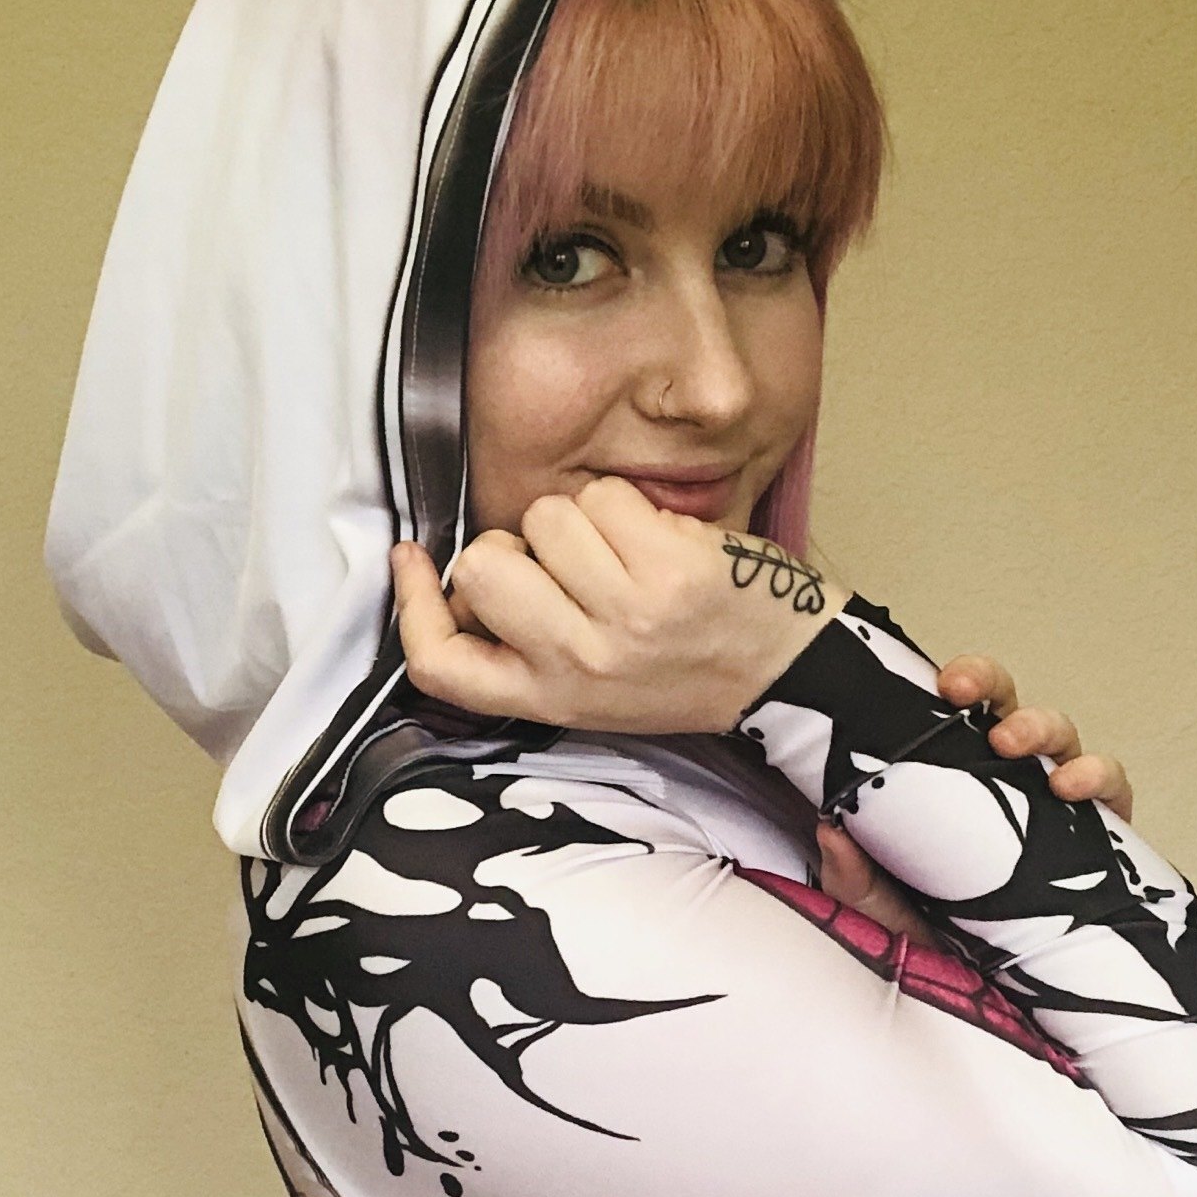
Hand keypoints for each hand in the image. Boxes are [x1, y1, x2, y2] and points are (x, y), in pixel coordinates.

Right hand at [391, 476, 852, 735]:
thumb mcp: (588, 687)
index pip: (442, 665)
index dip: (413, 606)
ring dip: (577, 520)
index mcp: (549, 698)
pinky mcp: (665, 567)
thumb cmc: (679, 670)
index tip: (412, 558)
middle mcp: (578, 663)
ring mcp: (622, 615)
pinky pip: (601, 497)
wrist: (784, 673)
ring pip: (542, 517)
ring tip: (624, 557)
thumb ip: (522, 643)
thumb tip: (456, 573)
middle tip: (566, 569)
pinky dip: (625, 504)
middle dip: (513, 546)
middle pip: (482, 568)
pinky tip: (656, 541)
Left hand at [815, 652, 1133, 943]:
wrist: (981, 992)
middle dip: (993, 687)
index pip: (957, 712)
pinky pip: (1112, 791)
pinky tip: (1074, 788)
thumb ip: (849, 872)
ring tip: (1014, 744)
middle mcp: (1008, 780)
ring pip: (1060, 737)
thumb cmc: (928, 933)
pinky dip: (1099, 777)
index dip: (959, 682)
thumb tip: (829, 827)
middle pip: (1008, 706)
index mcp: (954, 778)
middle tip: (965, 701)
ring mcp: (1054, 804)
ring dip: (1042, 726)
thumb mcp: (874, 905)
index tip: (940, 683)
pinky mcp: (1101, 835)